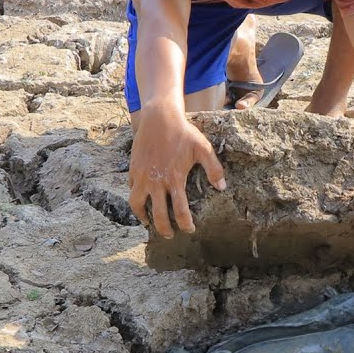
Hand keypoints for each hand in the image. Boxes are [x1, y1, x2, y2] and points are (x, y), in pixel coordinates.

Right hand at [128, 107, 225, 238]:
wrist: (159, 118)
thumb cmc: (183, 133)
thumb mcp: (203, 148)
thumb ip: (214, 169)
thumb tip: (222, 187)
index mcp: (174, 179)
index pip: (180, 212)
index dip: (185, 224)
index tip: (189, 229)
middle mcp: (156, 181)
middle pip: (158, 216)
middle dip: (165, 229)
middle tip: (170, 235)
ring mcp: (142, 176)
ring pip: (137, 205)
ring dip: (143, 217)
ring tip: (149, 222)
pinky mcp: (133, 170)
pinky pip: (131, 190)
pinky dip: (136, 199)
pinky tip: (144, 200)